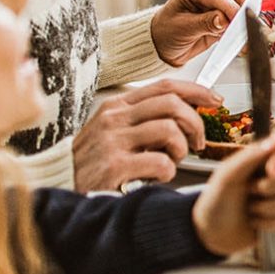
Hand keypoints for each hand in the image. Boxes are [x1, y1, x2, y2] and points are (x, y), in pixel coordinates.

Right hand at [71, 80, 217, 190]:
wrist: (60, 187)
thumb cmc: (94, 162)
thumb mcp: (115, 131)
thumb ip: (146, 119)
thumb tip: (188, 113)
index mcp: (117, 107)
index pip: (165, 86)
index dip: (196, 91)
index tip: (214, 100)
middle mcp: (114, 119)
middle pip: (172, 104)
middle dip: (195, 123)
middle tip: (197, 143)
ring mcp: (112, 142)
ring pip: (169, 130)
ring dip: (180, 149)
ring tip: (171, 160)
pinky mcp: (114, 167)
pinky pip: (161, 162)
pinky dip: (168, 171)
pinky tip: (156, 176)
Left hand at [150, 0, 252, 65]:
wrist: (162, 45)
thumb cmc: (166, 32)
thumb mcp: (182, 28)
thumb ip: (205, 23)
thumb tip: (225, 20)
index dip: (233, 8)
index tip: (239, 22)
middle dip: (246, 8)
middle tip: (245, 27)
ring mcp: (220, 4)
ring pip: (245, 4)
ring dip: (247, 20)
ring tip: (244, 38)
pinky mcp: (226, 18)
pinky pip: (241, 20)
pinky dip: (244, 30)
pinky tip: (241, 43)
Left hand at [191, 129, 274, 255]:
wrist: (213, 234)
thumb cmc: (217, 200)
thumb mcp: (227, 176)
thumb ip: (250, 156)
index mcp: (265, 156)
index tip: (270, 169)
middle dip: (271, 186)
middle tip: (250, 191)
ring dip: (267, 207)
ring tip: (250, 209)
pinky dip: (271, 222)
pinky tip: (257, 221)